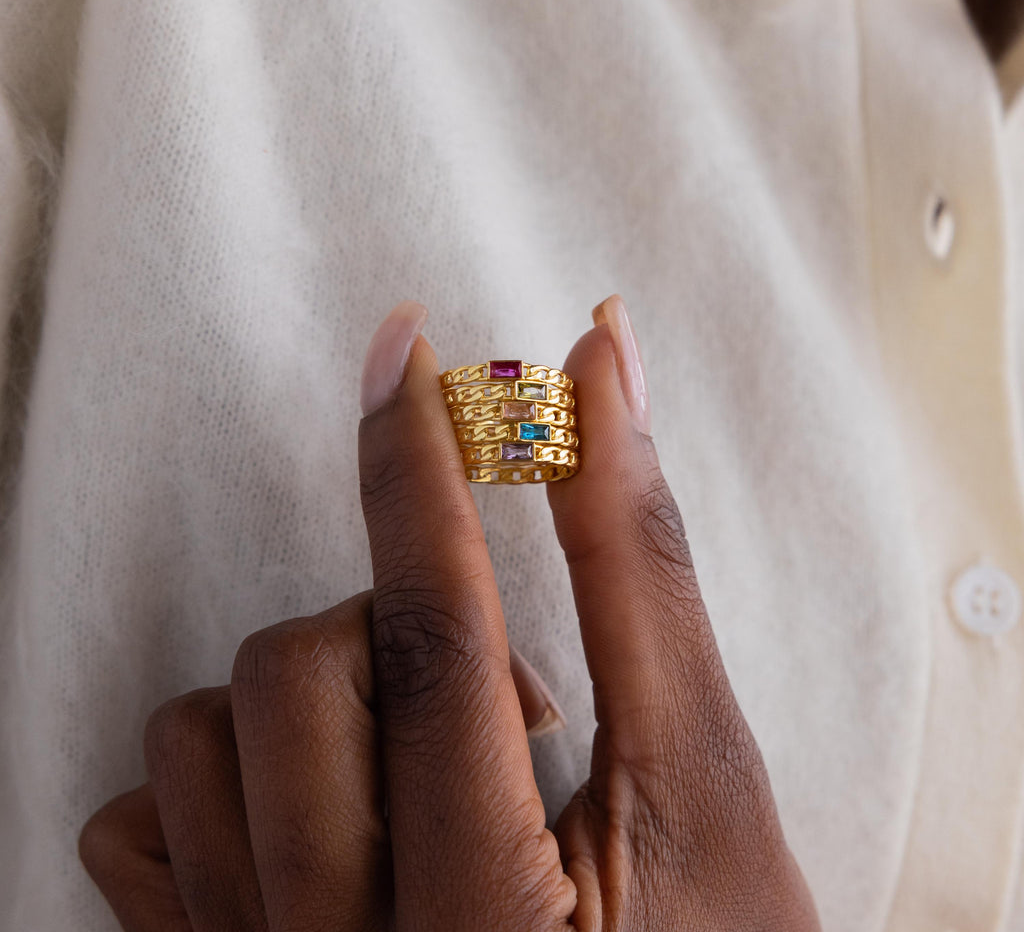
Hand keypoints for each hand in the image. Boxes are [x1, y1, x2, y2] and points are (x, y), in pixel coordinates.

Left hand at [80, 297, 820, 930]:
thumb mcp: (706, 775)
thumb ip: (640, 569)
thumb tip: (598, 376)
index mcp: (494, 922)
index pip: (437, 637)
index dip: (420, 471)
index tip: (403, 353)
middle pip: (295, 680)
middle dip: (393, 624)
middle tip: (497, 690)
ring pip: (199, 739)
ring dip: (316, 697)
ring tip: (422, 754)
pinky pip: (136, 826)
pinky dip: (217, 776)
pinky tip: (323, 801)